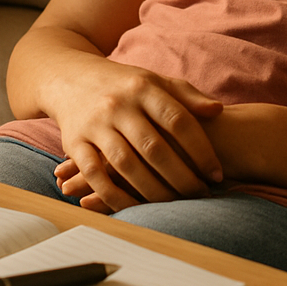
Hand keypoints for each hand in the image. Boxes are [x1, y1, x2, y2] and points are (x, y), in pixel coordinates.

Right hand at [45, 59, 223, 212]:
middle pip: (154, 147)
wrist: (69, 77)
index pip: (178, 120)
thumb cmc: (124, 85)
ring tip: (174, 206)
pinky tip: (134, 208)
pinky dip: (113, 195)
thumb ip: (186, 96)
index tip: (216, 174)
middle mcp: (118, 105)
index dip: (200, 149)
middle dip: (181, 177)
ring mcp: (95, 124)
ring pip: (125, 164)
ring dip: (151, 190)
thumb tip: (217, 110)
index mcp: (143, 88)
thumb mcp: (155, 81)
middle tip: (200, 196)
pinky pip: (94, 174)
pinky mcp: (74, 142)